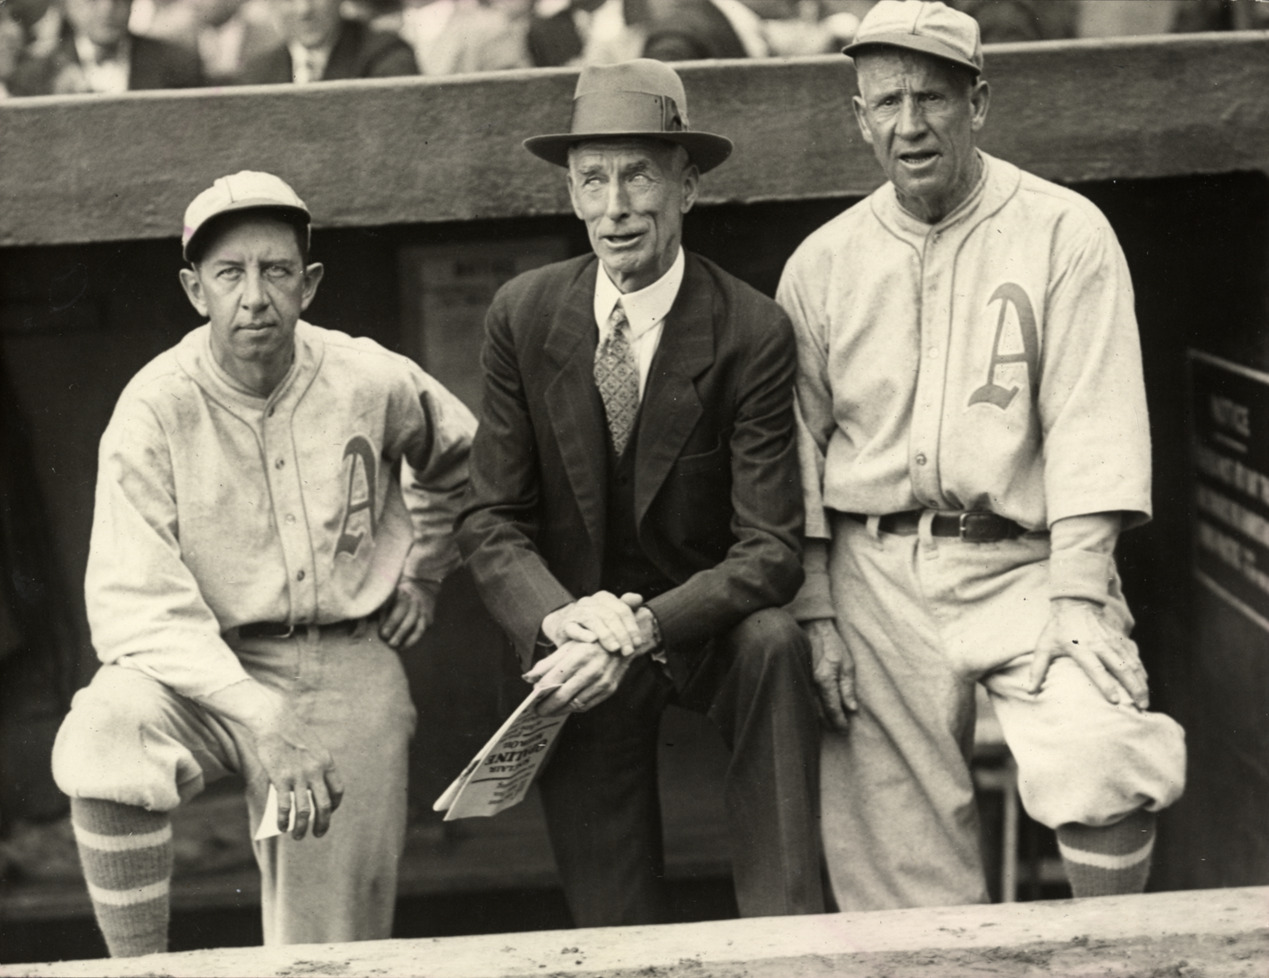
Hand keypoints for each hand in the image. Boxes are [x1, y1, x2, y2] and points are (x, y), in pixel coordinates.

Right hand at [205, 680, 343, 839]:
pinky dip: (284, 820)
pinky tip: (282, 827)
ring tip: (298, 836)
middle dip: (323, 824)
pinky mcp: (280, 778)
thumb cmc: (290, 733)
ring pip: (304, 811)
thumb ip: (312, 768)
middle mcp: (316, 771)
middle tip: (318, 834)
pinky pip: (285, 806)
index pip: (337, 790)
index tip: (328, 812)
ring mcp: (298, 776)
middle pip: (324, 806)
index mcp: (326, 762)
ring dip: (302, 828)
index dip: (334, 805)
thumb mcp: (310, 748)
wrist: (274, 719)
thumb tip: (305, 792)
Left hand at [378, 578, 438, 648]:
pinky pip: (421, 631)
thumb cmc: (395, 596)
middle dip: (400, 632)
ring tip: (396, 647)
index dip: (393, 621)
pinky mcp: (428, 619)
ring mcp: (424, 610)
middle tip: (390, 644)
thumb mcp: (388, 596)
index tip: (383, 634)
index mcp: (405, 592)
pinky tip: (402, 647)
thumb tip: (377, 628)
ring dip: (407, 638)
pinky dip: (412, 640)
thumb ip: (382, 610)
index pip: (401, 606)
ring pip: (419, 626)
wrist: (420, 587)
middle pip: (411, 617)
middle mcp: (417, 600)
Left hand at [524, 640, 630, 717]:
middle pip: (562, 696)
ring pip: (574, 704)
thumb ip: (547, 663)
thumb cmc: (590, 643)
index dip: (540, 692)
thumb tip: (528, 677)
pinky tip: (566, 707)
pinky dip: (574, 708)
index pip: (552, 680)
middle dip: (547, 707)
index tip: (532, 698)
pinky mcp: (609, 689)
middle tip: (538, 711)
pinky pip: (587, 705)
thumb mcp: (568, 647)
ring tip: (549, 711)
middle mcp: (591, 670)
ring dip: (559, 710)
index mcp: (578, 656)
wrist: (622, 643)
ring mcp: (601, 682)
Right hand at [541, 591, 643, 656]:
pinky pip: (574, 629)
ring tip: (615, 648)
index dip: (631, 627)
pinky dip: (583, 634)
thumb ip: (627, 607)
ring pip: (594, 620)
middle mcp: (589, 601)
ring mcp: (576, 612)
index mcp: (604, 597)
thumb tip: (639, 598)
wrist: (566, 629)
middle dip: (622, 634)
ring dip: (606, 635)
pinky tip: (592, 641)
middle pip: (610, 615)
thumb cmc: (595, 624)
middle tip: (628, 650)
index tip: (637, 643)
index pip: (622, 609)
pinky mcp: (565, 625)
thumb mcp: (613, 615)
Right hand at [804, 618, 855, 732]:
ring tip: (829, 721)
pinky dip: (810, 706)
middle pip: (819, 713)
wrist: (812, 627)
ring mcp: (801, 680)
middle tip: (838, 727)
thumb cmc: (832, 644)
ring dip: (819, 716)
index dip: (839, 722)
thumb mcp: (847, 664)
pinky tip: (816, 708)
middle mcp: (810, 684)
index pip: (832, 709)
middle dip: (829, 722)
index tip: (844, 729)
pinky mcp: (795, 677)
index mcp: (825, 680)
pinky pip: (803, 697)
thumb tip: (851, 709)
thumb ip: (848, 688)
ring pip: (809, 707)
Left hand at [1029, 598, 1148, 708]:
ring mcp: (1112, 641)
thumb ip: (1037, 669)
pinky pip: (1134, 656)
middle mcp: (1100, 645)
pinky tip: (1144, 682)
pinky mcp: (1120, 638)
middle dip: (1134, 688)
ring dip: (1141, 682)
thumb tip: (1029, 691)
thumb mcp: (1044, 646)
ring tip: (1145, 701)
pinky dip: (1141, 669)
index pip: (1096, 669)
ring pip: (1132, 663)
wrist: (1075, 603)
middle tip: (1141, 707)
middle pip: (1121, 668)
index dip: (1106, 685)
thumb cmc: (1058, 628)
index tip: (1116, 701)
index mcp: (1081, 648)